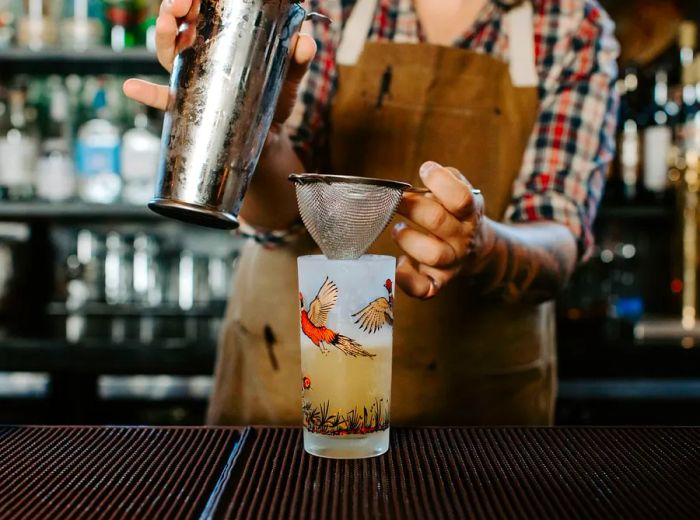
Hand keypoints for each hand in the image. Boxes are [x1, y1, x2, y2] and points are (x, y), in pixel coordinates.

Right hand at [122, 0, 316, 126]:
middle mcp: (201, 53)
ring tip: (167, 23)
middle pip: (180, 23)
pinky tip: (132, 87)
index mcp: (222, 37)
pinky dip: (146, 93)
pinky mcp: (189, 105)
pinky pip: (163, 99)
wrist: (269, 136)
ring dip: (163, 34)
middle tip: (179, 2)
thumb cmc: (275, 97)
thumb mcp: (290, 76)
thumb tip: (304, 43)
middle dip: (174, 7)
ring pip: (168, 51)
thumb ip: (298, 59)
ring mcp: (192, 78)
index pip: (203, 9)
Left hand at [393, 161, 489, 298]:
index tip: (425, 170)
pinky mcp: (438, 281)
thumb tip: (429, 171)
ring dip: (407, 238)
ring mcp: (451, 262)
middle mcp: (462, 238)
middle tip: (397, 199)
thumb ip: (447, 179)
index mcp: (470, 213)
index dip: (440, 181)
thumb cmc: (458, 213)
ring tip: (398, 229)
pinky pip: (423, 288)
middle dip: (411, 205)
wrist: (477, 248)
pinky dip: (407, 279)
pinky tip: (400, 263)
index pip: (461, 197)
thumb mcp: (462, 191)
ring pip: (432, 254)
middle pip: (438, 221)